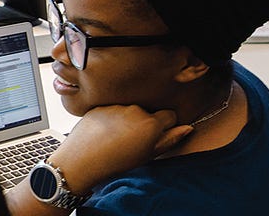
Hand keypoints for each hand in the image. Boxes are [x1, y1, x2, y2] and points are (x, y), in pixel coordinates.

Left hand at [46, 105, 192, 192]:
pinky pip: (111, 110)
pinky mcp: (100, 106)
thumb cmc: (116, 162)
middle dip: (145, 123)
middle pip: (148, 112)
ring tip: (116, 139)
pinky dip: (110, 119)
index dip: (166, 126)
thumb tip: (187, 128)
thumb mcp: (147, 155)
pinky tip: (103, 133)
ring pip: (129, 111)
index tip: (157, 136)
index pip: (170, 115)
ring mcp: (116, 106)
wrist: (81, 160)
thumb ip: (169, 140)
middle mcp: (135, 110)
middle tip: (133, 141)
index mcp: (151, 123)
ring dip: (127, 120)